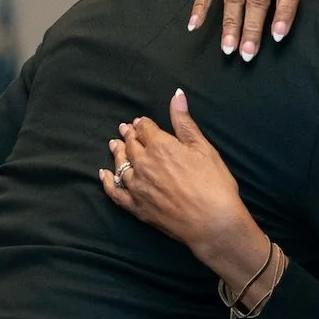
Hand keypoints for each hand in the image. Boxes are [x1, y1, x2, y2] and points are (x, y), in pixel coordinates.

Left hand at [99, 91, 269, 293]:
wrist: (212, 223)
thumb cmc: (214, 184)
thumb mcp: (204, 148)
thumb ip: (185, 122)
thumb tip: (176, 94)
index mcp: (161, 146)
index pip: (145, 129)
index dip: (142, 124)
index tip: (140, 122)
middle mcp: (144, 164)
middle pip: (131, 145)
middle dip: (128, 135)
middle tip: (124, 130)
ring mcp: (137, 186)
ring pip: (120, 165)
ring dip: (117, 153)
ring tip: (114, 145)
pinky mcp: (136, 207)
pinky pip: (115, 191)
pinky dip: (107, 181)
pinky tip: (103, 174)